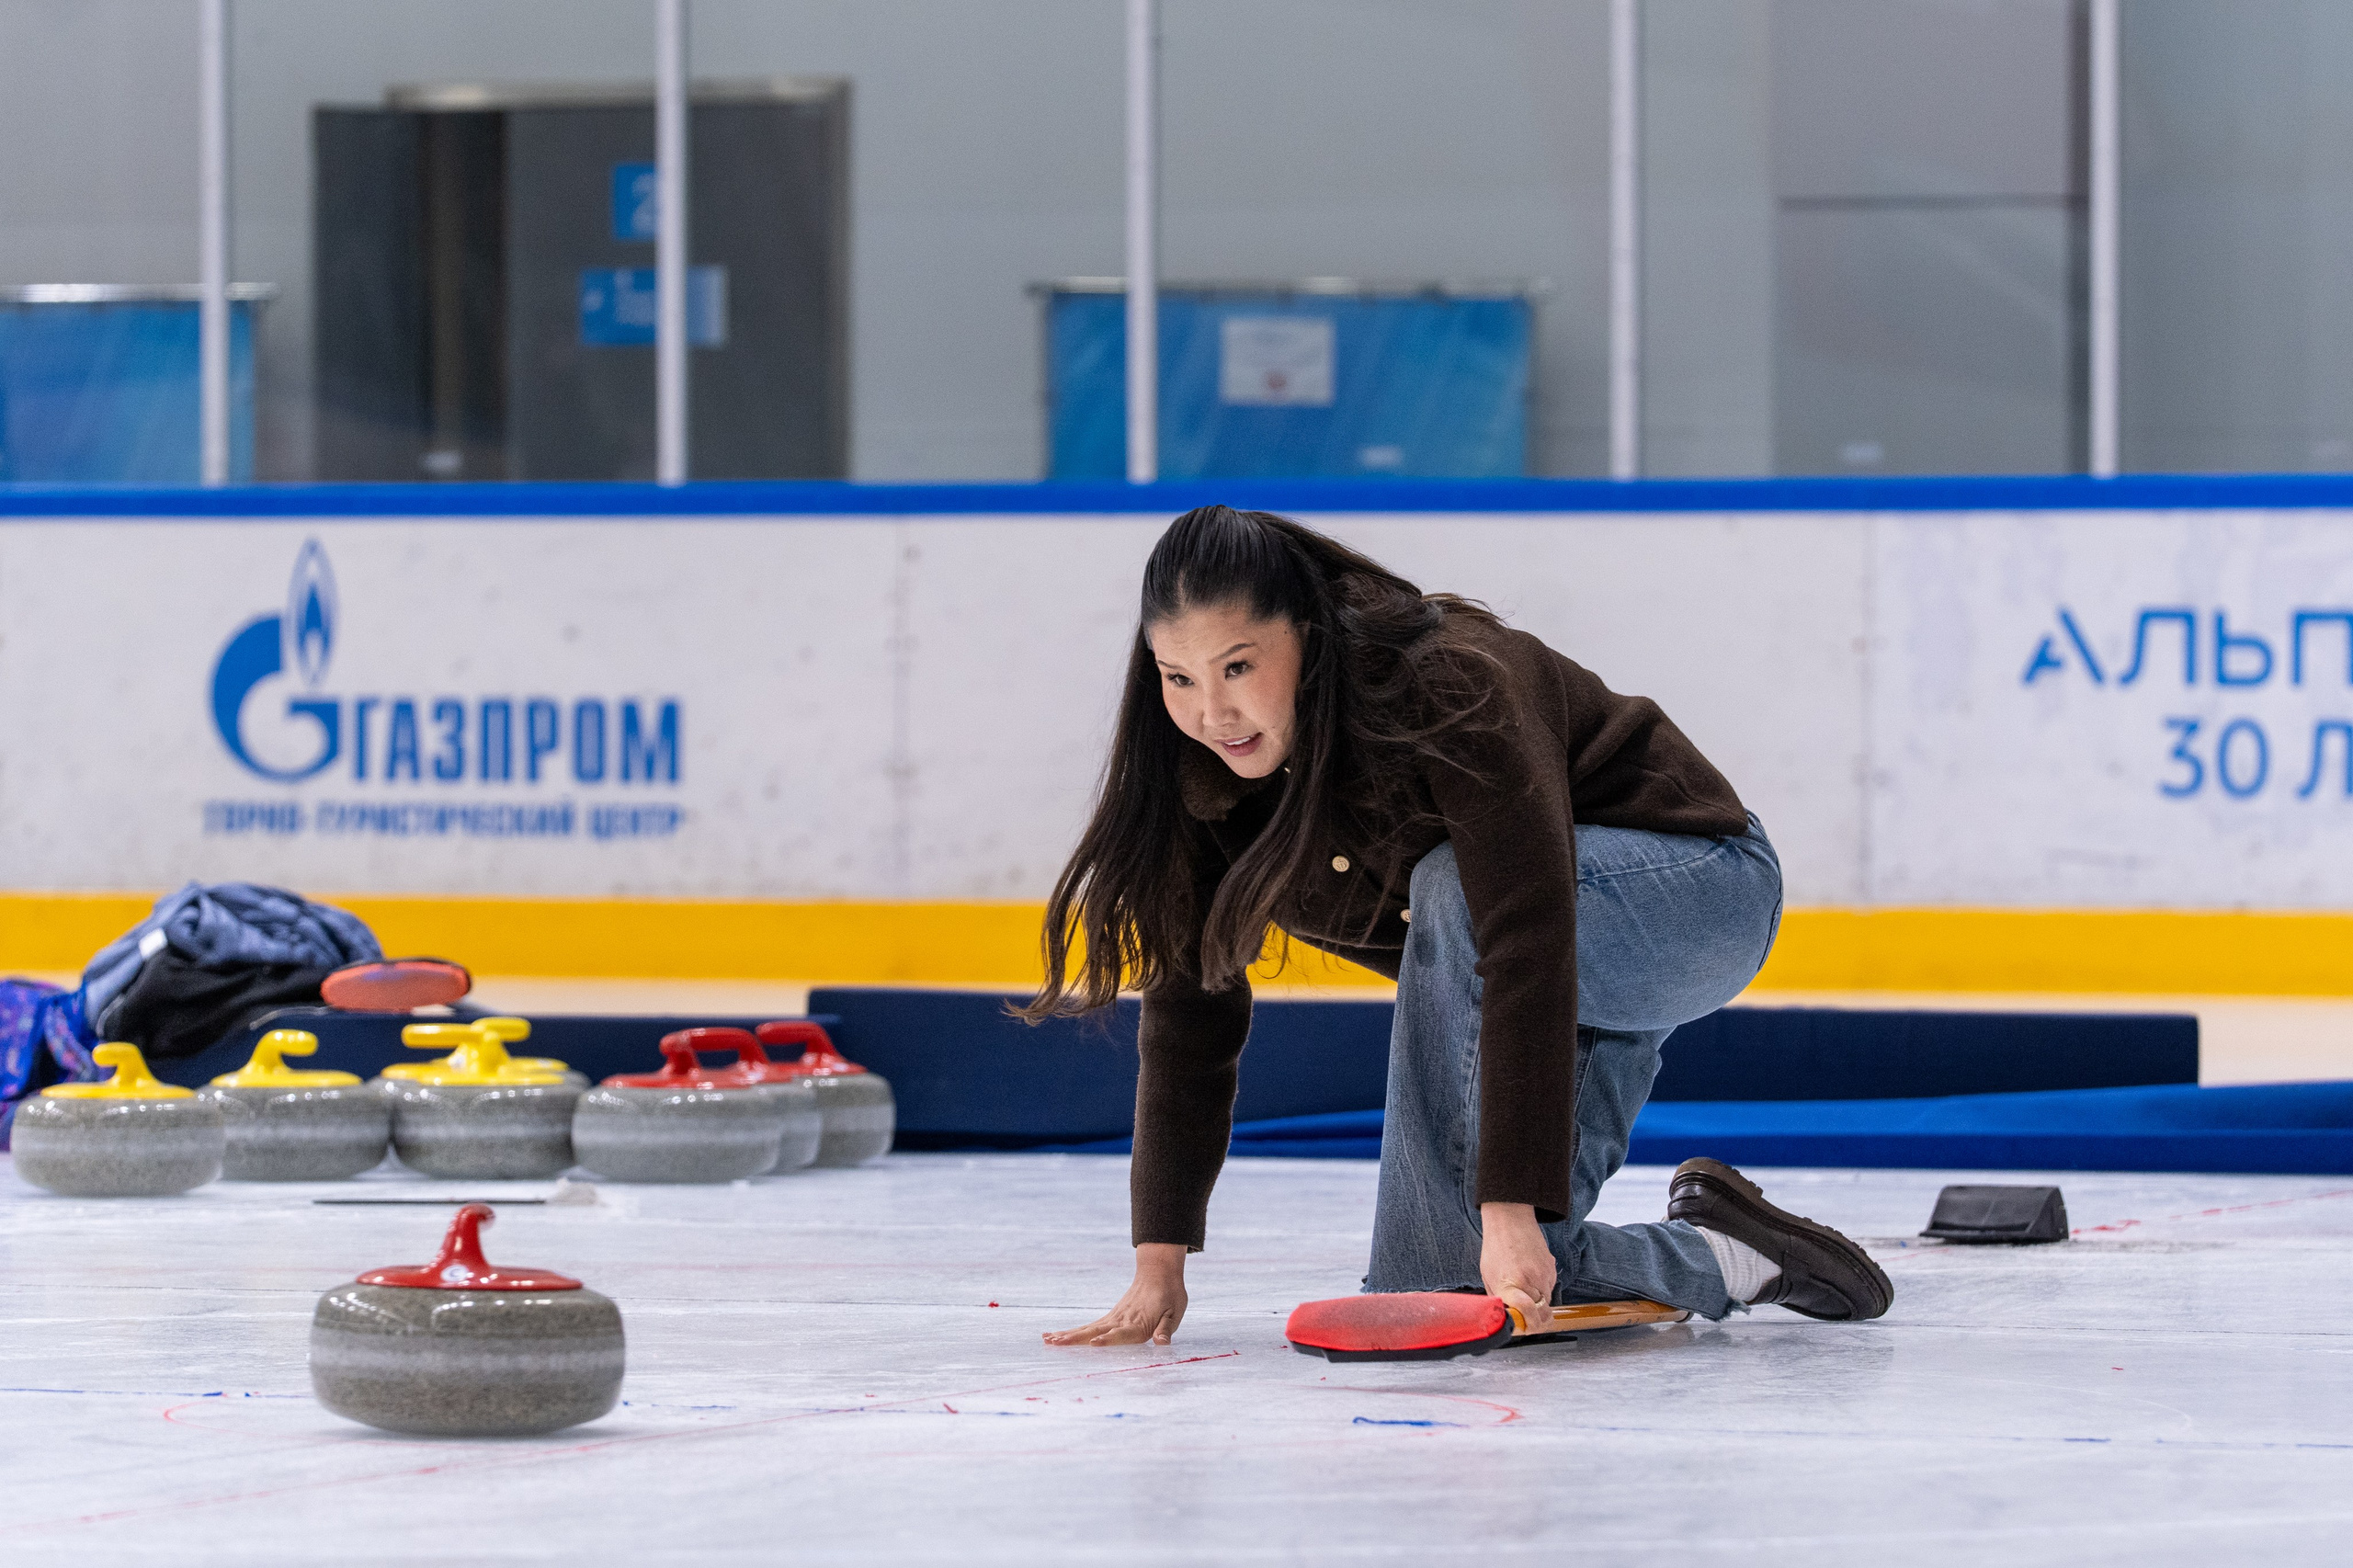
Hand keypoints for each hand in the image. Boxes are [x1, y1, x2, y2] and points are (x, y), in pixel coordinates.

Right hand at [1044, 1243, 1188, 1346]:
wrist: (1158, 1272)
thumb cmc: (1170, 1295)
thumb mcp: (1174, 1313)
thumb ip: (1166, 1330)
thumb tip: (1161, 1343)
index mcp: (1139, 1323)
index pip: (1122, 1333)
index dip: (1109, 1339)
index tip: (1093, 1342)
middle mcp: (1121, 1321)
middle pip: (1096, 1330)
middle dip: (1076, 1338)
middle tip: (1056, 1343)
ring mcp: (1113, 1318)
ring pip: (1086, 1328)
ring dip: (1067, 1334)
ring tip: (1047, 1340)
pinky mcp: (1109, 1317)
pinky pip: (1087, 1326)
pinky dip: (1070, 1332)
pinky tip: (1054, 1336)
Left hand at [1479, 1202, 1556, 1332]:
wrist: (1510, 1218)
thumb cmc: (1495, 1246)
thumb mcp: (1488, 1275)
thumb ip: (1498, 1299)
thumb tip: (1506, 1318)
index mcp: (1510, 1284)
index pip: (1527, 1314)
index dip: (1528, 1326)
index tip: (1523, 1327)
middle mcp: (1531, 1281)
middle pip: (1542, 1315)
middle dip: (1534, 1319)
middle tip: (1524, 1317)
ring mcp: (1545, 1274)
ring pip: (1547, 1302)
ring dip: (1538, 1303)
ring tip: (1523, 1287)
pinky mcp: (1553, 1268)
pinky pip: (1550, 1287)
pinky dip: (1541, 1288)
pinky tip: (1529, 1275)